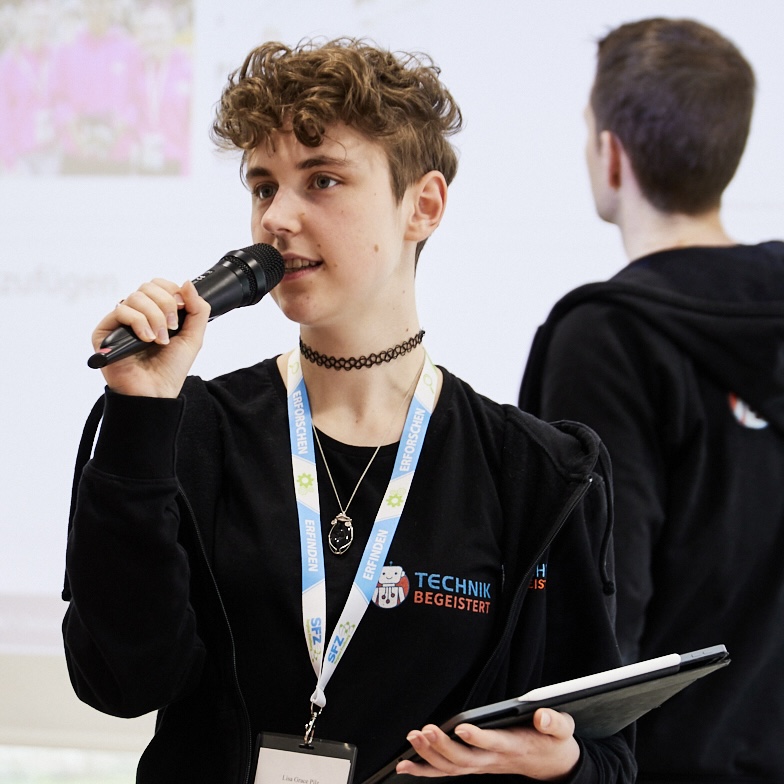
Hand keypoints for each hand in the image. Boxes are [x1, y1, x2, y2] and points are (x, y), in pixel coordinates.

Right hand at [92, 278, 210, 397]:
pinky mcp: (105, 332)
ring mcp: (120, 322)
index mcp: (155, 312)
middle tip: (172, 327)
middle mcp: (136, 314)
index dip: (172, 291)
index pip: (158, 285)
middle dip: (166, 304)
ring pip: (135, 297)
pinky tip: (146, 339)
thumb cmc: (171, 368)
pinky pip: (121, 311)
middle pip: (147, 287)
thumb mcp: (194, 336)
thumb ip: (198, 309)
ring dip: (154, 317)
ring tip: (159, 340)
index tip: (182, 309)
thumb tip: (188, 282)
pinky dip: (139, 322)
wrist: (156, 392)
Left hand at [396, 709, 579, 780]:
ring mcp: (482, 766)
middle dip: (443, 746)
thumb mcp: (562, 729)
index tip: (462, 728)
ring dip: (430, 755)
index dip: (478, 738)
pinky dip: (424, 770)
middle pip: (465, 759)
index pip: (494, 744)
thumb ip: (554, 722)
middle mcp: (494, 760)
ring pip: (452, 767)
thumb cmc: (553, 742)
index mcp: (515, 746)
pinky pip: (445, 772)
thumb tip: (541, 717)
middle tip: (426, 730)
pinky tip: (405, 766)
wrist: (551, 764)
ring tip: (413, 738)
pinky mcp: (474, 766)